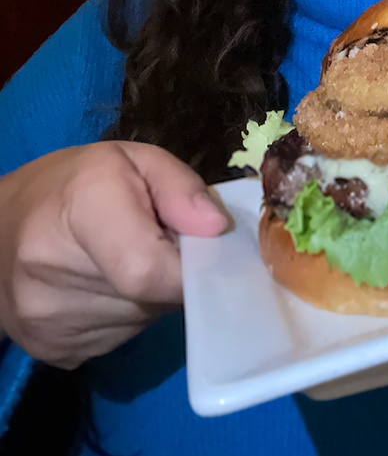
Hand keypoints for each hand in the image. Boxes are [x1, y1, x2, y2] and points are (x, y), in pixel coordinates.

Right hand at [0, 141, 226, 367]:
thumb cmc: (72, 183)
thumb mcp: (132, 158)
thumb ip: (180, 186)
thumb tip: (216, 229)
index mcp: (82, 207)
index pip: (149, 270)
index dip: (190, 265)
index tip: (200, 247)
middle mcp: (52, 271)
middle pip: (153, 296)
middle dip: (173, 273)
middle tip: (157, 243)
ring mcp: (47, 321)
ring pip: (141, 320)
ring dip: (150, 295)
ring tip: (125, 259)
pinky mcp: (51, 352)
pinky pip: (119, 338)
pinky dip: (127, 314)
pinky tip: (104, 285)